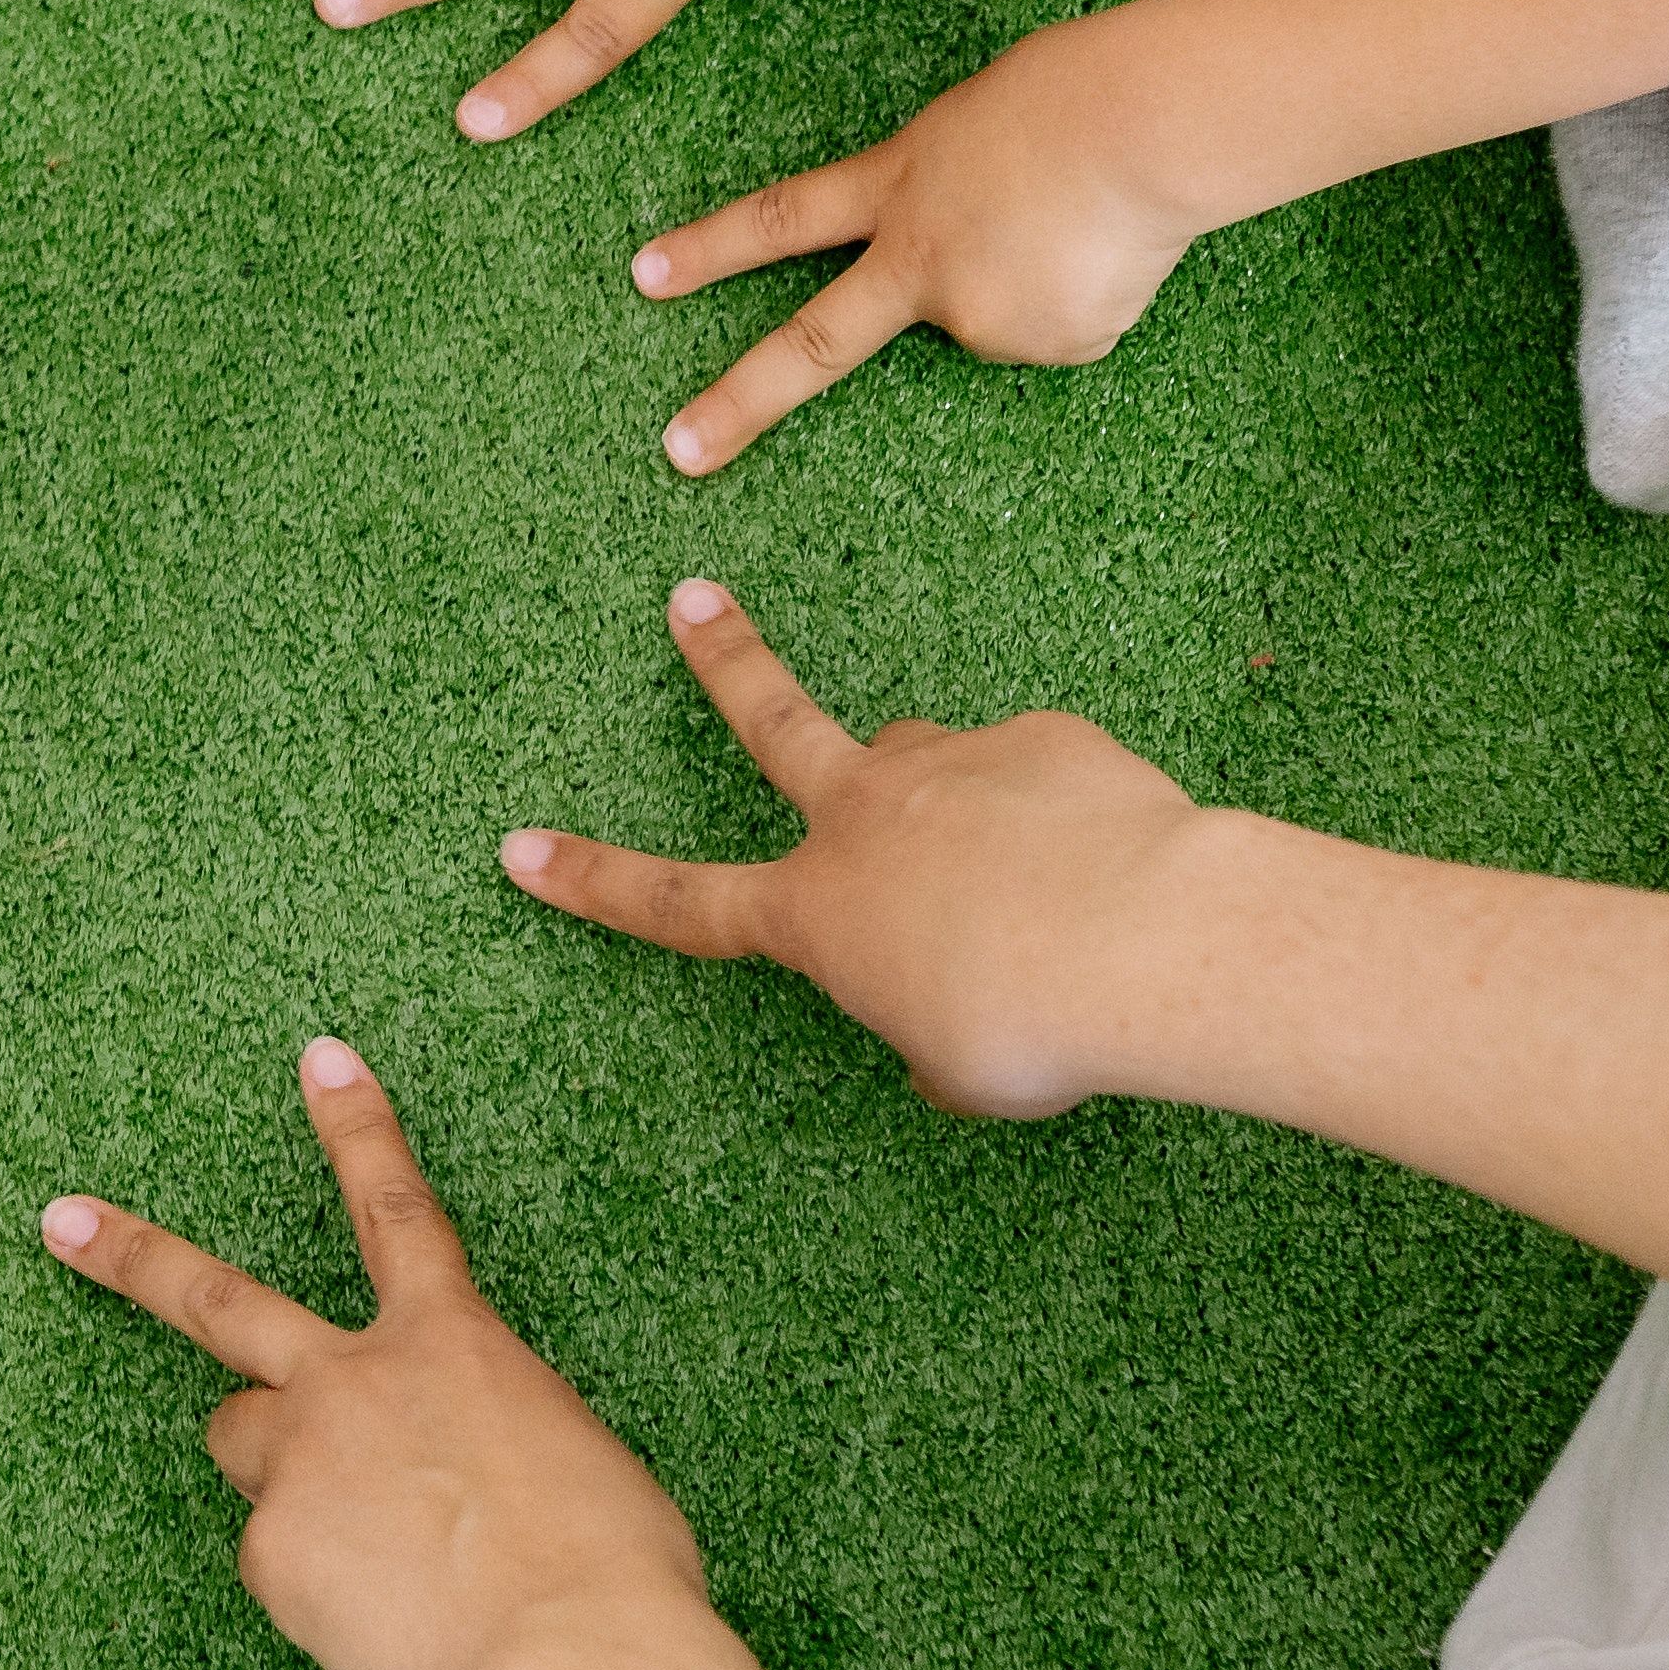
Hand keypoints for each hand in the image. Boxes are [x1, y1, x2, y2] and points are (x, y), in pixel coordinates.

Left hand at [41, 1037, 707, 1669]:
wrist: (573, 1663)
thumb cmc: (614, 1574)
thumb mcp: (576, 1466)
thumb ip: (491, 1439)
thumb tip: (462, 1476)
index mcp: (454, 1345)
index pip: (396, 1209)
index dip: (357, 1128)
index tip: (319, 1057)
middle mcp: (356, 1382)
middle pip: (219, 1300)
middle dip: (132, 1255)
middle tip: (62, 1221)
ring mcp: (300, 1462)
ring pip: (242, 1441)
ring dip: (276, 1468)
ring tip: (358, 1538)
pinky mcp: (271, 1553)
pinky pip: (278, 1562)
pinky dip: (319, 1588)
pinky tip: (382, 1624)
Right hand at [501, 581, 1214, 1121]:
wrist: (1147, 936)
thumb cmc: (1036, 1023)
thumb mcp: (962, 1069)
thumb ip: (926, 1035)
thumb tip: (940, 1014)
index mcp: (818, 910)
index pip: (678, 903)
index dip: (593, 880)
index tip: (521, 848)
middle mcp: (865, 816)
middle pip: (772, 720)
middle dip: (723, 660)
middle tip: (691, 599)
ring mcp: (950, 763)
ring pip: (929, 764)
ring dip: (955, 805)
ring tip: (1028, 873)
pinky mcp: (1041, 740)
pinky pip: (1040, 781)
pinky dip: (1063, 823)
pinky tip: (1111, 867)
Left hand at [630, 23, 1201, 470]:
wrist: (1143, 125)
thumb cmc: (1077, 92)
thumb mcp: (977, 124)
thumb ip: (947, 190)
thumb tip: (974, 250)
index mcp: (897, 185)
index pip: (782, 220)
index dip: (712, 248)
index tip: (644, 275)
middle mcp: (919, 261)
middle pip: (817, 345)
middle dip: (741, 402)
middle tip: (680, 454)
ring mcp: (977, 313)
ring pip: (999, 321)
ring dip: (1042, 282)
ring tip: (1087, 221)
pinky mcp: (1045, 346)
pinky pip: (1065, 330)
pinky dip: (1089, 299)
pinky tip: (1113, 252)